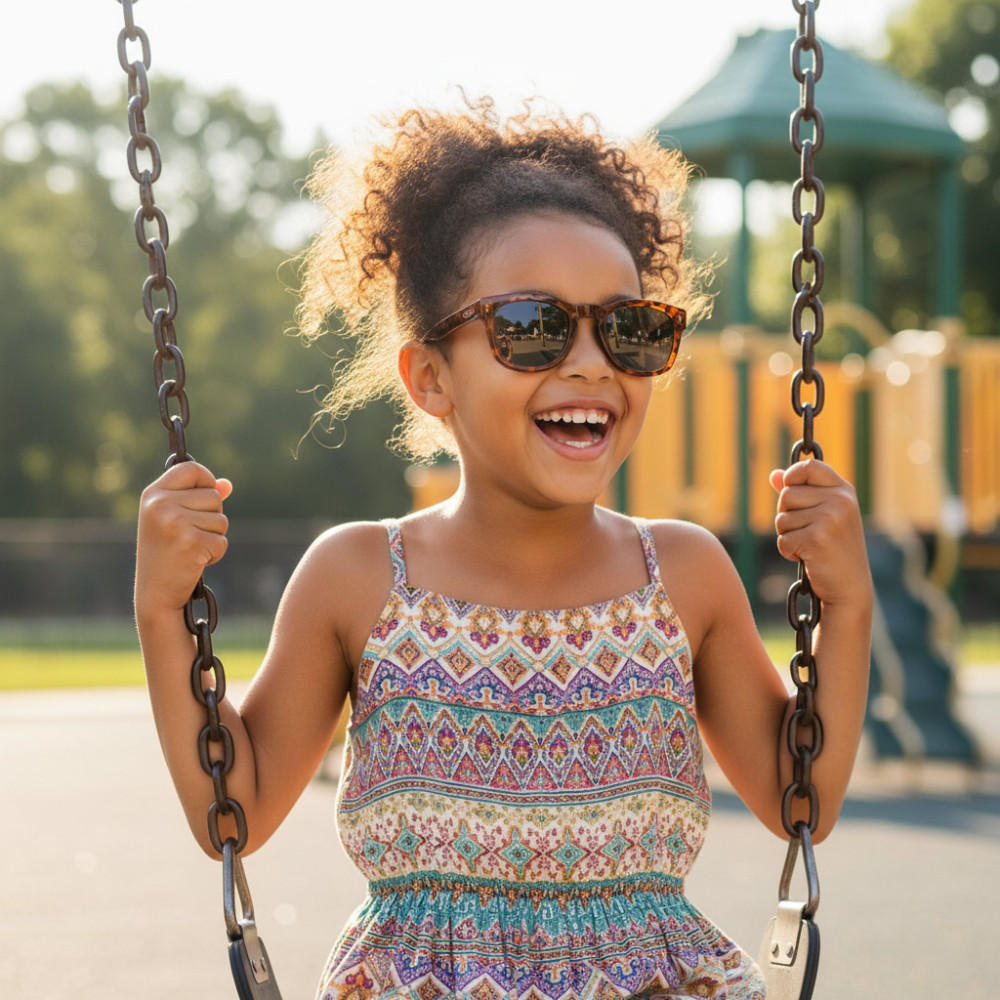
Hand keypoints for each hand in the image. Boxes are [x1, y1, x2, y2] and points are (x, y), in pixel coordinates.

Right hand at [135, 461, 232, 612]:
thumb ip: (198, 498)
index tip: (206, 494)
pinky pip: (222, 541)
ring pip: (221, 519)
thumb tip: (227, 485)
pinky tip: (194, 562)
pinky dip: (215, 554)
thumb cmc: (166, 554)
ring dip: (213, 537)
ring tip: (190, 549)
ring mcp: (174, 523)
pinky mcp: (190, 542)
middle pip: (213, 496)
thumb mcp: (174, 519)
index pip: (191, 468)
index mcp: (153, 494)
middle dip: (212, 517)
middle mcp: (160, 504)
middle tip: (189, 536)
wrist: (155, 593)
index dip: (206, 480)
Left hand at [769, 459, 869, 606]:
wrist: (849, 586)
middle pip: (787, 494)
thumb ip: (799, 493)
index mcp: (843, 490)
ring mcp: (830, 518)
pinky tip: (807, 558)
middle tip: (806, 532)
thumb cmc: (833, 549)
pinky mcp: (817, 538)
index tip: (791, 492)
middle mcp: (840, 501)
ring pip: (781, 518)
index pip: (809, 466)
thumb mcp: (822, 515)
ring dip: (787, 536)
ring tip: (809, 546)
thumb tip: (774, 475)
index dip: (792, 477)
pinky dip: (788, 551)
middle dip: (786, 515)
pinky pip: (783, 539)